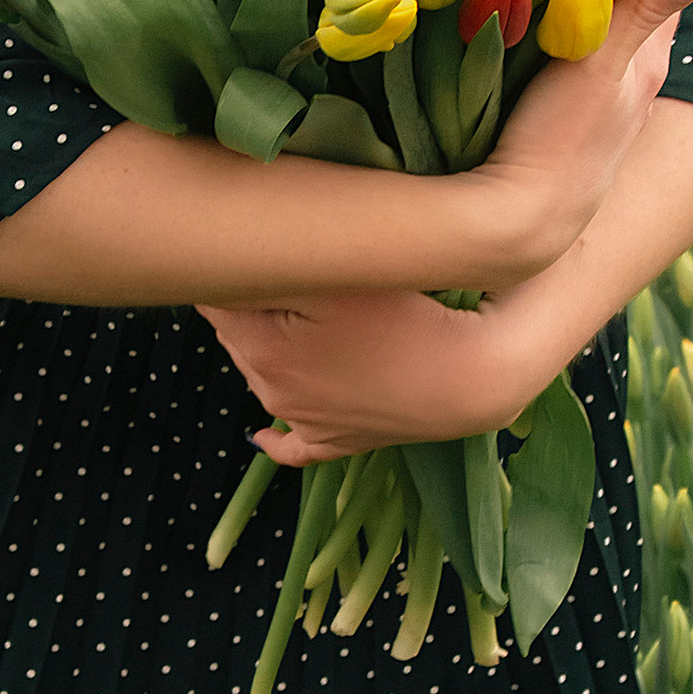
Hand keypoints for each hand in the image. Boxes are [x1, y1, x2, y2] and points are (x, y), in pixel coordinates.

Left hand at [200, 284, 537, 463]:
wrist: (473, 377)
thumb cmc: (408, 314)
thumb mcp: (335, 275)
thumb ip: (272, 266)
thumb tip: (224, 262)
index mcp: (259, 349)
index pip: (219, 297)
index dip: (233, 268)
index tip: (246, 247)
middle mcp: (271, 393)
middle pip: (238, 333)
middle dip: (252, 303)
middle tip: (282, 269)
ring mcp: (304, 423)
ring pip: (264, 372)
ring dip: (271, 343)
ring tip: (300, 314)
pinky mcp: (338, 442)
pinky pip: (293, 445)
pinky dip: (275, 437)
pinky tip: (261, 435)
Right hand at [472, 0, 692, 280]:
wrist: (517, 229)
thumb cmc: (561, 147)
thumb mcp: (602, 70)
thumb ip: (643, 10)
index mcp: (649, 54)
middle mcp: (635, 72)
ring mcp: (602, 93)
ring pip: (613, 11)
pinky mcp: (570, 111)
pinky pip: (583, 36)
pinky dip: (577, 2)